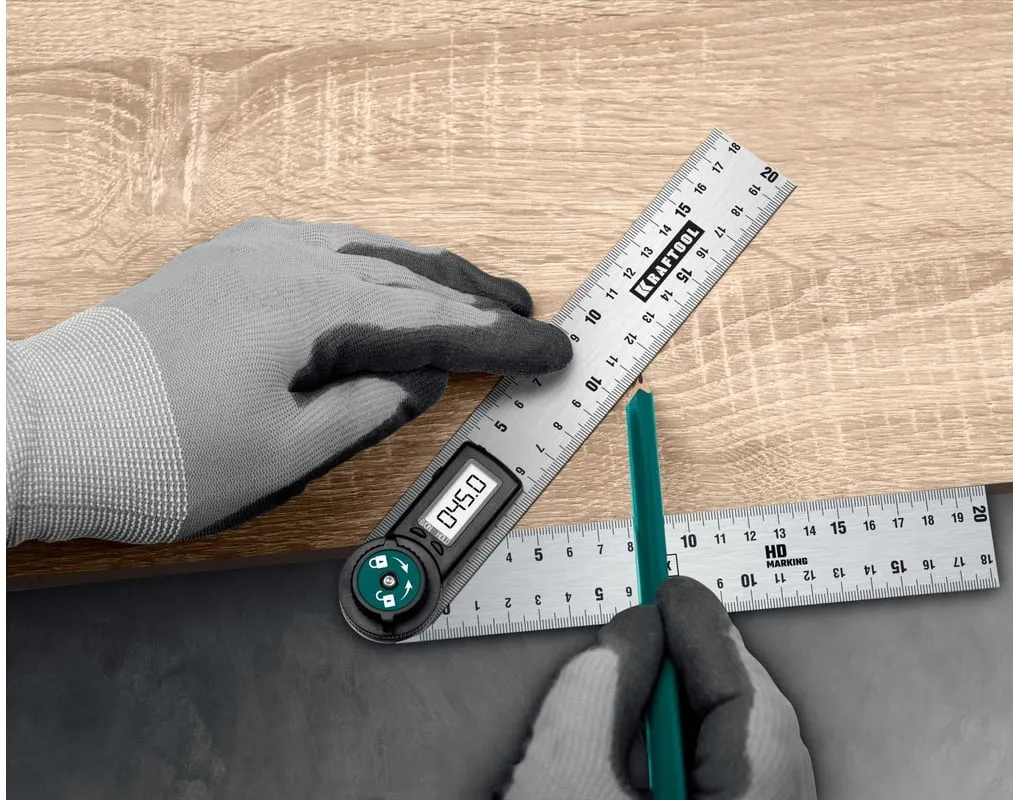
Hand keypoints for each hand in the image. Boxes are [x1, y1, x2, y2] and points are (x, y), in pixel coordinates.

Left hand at [6, 218, 570, 545]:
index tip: (551, 350)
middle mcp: (286, 263)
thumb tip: (417, 378)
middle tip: (530, 316)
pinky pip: (326, 247)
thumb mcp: (284, 453)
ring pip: (369, 252)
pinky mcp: (226, 263)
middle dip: (477, 299)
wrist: (46, 430)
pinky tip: (384, 270)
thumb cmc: (155, 452)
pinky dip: (374, 261)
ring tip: (477, 293)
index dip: (501, 342)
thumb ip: (368, 408)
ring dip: (430, 273)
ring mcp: (251, 254)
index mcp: (309, 308)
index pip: (433, 322)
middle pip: (409, 275)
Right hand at [498, 576, 816, 799]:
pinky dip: (672, 764)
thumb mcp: (567, 775)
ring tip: (610, 746)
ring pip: (728, 752)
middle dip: (680, 677)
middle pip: (744, 719)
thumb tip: (631, 632)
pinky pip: (713, 783)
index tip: (669, 587)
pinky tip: (625, 777)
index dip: (703, 627)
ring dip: (670, 727)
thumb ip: (597, 691)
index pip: (745, 690)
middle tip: (628, 655)